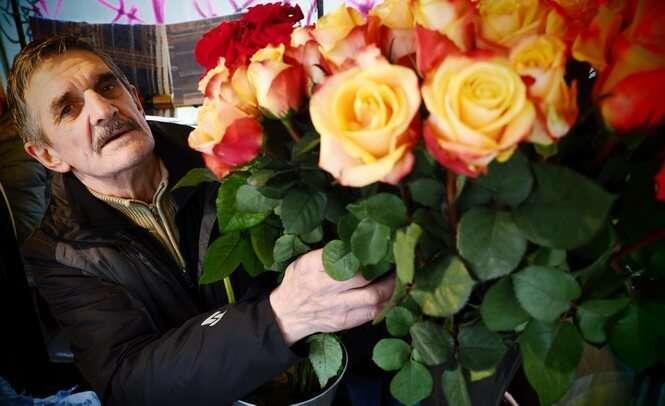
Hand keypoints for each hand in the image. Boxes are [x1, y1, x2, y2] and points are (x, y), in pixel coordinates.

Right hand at [269, 249, 394, 345]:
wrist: (287, 313)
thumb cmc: (299, 280)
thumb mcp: (304, 260)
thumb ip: (326, 253)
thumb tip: (357, 242)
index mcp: (312, 266)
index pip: (343, 256)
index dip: (365, 253)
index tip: (380, 246)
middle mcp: (324, 287)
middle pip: (363, 277)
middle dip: (384, 269)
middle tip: (397, 260)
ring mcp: (336, 307)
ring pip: (372, 298)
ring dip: (390, 287)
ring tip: (399, 277)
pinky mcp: (344, 322)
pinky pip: (371, 313)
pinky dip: (385, 303)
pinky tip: (391, 294)